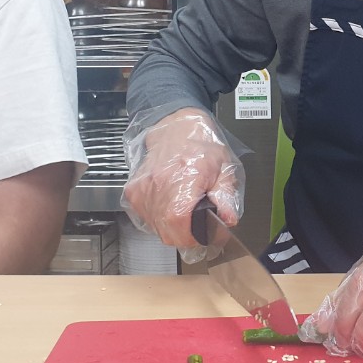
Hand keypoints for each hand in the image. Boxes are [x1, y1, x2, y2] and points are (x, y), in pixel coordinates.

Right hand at [121, 108, 242, 259]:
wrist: (176, 126)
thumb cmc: (200, 144)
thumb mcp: (224, 167)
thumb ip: (226, 196)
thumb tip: (228, 219)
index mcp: (183, 178)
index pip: (179, 221)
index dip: (193, 235)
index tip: (208, 234)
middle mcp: (158, 185)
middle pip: (167, 231)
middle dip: (187, 236)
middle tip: (199, 225)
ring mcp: (143, 189)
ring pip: (156, 227)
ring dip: (173, 228)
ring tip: (186, 211)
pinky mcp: (134, 191)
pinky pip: (146, 217)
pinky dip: (160, 219)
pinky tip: (171, 206)